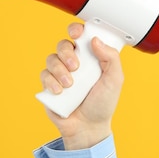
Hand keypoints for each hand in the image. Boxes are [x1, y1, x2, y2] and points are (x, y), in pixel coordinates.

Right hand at [40, 22, 123, 149]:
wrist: (88, 127)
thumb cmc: (102, 103)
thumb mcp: (115, 80)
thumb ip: (111, 58)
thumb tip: (95, 40)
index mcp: (90, 56)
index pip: (80, 36)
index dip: (76, 30)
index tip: (77, 34)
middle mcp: (74, 62)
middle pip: (63, 44)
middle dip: (67, 53)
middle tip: (76, 67)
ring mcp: (60, 73)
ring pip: (52, 58)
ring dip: (59, 70)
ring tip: (69, 85)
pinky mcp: (49, 85)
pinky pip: (44, 75)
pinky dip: (51, 82)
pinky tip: (60, 92)